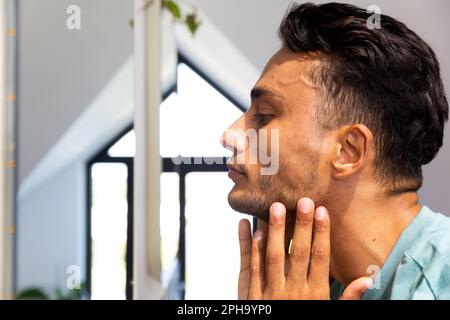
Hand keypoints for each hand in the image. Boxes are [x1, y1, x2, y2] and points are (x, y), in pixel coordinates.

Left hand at [238, 197, 371, 299]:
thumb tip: (368, 278)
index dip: (321, 233)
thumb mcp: (330, 311)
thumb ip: (348, 297)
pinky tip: (253, 228)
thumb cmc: (306, 319)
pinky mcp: (254, 295)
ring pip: (273, 257)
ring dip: (274, 231)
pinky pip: (252, 268)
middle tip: (303, 201)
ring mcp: (272, 292)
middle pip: (298, 253)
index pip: (319, 258)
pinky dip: (251, 248)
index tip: (322, 211)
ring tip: (275, 206)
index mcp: (314, 294)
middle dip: (301, 226)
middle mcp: (294, 291)